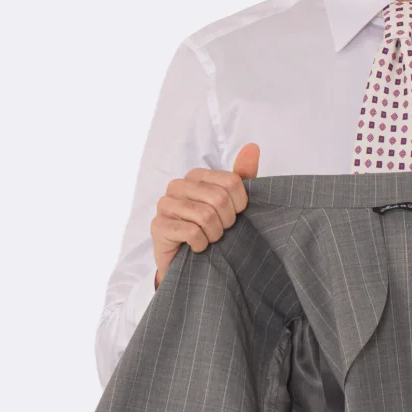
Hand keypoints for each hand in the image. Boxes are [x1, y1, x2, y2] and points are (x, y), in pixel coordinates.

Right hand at [152, 143, 259, 288]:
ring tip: (209, 240)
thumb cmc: (210, 231)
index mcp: (196, 176)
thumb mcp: (231, 205)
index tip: (234, 217)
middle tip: (220, 232)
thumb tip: (253, 147)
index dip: (240, 206)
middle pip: (219, 199)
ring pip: (205, 216)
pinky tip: (197, 248)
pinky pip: (191, 232)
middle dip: (227, 222)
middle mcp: (178, 186)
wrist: (189, 264)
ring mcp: (165, 205)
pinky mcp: (158, 226)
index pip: (232, 182)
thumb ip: (241, 177)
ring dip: (214, 235)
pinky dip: (201, 245)